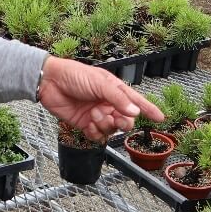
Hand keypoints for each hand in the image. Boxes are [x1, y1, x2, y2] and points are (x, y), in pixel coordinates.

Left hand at [36, 57, 163, 141]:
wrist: (50, 82)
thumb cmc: (74, 75)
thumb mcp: (100, 83)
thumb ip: (118, 98)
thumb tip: (135, 112)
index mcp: (115, 90)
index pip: (136, 102)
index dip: (149, 110)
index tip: (161, 118)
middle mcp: (108, 104)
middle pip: (126, 120)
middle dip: (122, 122)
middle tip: (114, 117)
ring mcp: (97, 115)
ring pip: (111, 130)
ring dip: (104, 125)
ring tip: (93, 115)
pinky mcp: (84, 124)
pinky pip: (96, 136)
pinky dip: (94, 133)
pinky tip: (87, 125)